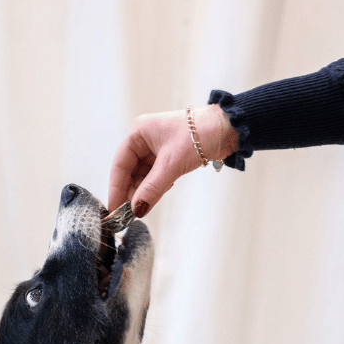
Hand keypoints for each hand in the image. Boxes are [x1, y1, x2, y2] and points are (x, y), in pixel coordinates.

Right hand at [107, 104, 237, 216]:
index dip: (116, 188)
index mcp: (138, 133)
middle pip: (129, 173)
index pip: (120, 164)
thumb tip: (136, 210)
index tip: (114, 208)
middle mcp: (144, 140)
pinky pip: (155, 178)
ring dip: (143, 193)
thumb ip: (152, 188)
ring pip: (142, 178)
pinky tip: (154, 199)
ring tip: (140, 210)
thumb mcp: (172, 164)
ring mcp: (156, 150)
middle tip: (127, 215)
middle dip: (130, 193)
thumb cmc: (200, 134)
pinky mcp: (168, 159)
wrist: (229, 129)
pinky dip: (155, 190)